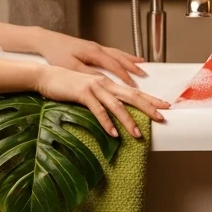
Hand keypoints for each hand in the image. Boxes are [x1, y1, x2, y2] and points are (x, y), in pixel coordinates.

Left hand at [33, 31, 146, 85]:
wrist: (46, 40)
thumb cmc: (56, 54)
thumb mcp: (71, 67)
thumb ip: (89, 74)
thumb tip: (105, 81)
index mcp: (94, 53)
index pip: (114, 66)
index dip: (125, 77)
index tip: (134, 86)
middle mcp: (98, 48)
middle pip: (120, 58)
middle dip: (133, 67)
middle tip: (145, 75)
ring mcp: (96, 47)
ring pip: (118, 53)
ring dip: (130, 60)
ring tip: (142, 64)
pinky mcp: (92, 48)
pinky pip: (112, 52)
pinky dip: (122, 55)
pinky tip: (125, 58)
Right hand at [34, 66, 169, 137]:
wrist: (46, 77)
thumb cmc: (67, 86)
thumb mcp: (89, 92)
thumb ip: (102, 100)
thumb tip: (115, 115)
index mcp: (108, 84)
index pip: (134, 92)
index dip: (150, 99)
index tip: (164, 106)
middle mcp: (105, 84)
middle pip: (132, 96)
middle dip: (148, 108)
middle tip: (161, 118)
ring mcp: (94, 88)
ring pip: (116, 106)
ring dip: (128, 121)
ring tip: (138, 134)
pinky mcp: (82, 93)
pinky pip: (97, 110)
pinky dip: (106, 122)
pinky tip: (112, 133)